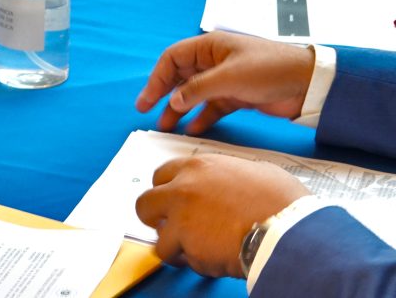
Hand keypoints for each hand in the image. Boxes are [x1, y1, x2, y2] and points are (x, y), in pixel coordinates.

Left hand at [135, 155, 309, 277]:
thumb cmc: (282, 201)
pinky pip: (185, 260)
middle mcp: (182, 190)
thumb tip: (229, 183)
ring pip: (159, 240)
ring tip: (197, 252)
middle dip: (155, 219)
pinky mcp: (189, 247)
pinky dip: (197, 264)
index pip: (160, 175)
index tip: (173, 202)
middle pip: (144, 205)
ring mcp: (181, 220)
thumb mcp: (256, 172)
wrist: (288, 229)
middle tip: (171, 228)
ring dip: (176, 248)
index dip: (166, 191)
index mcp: (197, 167)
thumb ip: (228, 175)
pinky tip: (216, 260)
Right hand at [136, 32, 315, 133]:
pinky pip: (211, 106)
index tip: (148, 99)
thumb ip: (197, 89)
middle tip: (148, 112)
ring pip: (193, 94)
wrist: (309, 84)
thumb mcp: (229, 77)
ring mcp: (225, 79)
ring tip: (166, 126)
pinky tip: (192, 129)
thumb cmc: (269, 69)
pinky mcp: (237, 96)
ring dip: (179, 109)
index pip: (173, 59)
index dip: (157, 77)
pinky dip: (201, 117)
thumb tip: (173, 101)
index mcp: (210, 46)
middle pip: (180, 76)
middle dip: (164, 94)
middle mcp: (214, 61)